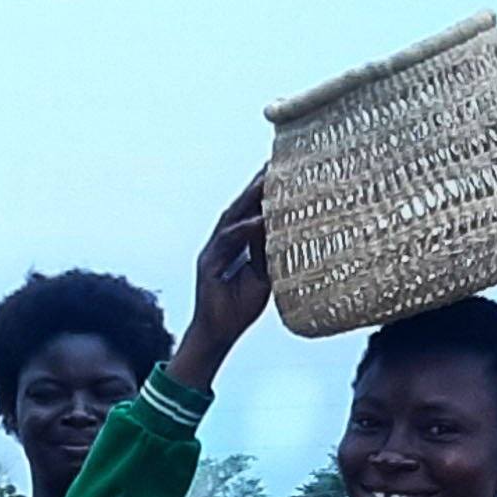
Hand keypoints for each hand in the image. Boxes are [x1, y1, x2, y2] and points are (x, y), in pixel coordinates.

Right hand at [171, 177, 271, 387]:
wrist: (219, 333)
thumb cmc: (239, 308)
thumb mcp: (264, 277)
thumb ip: (271, 255)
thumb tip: (288, 234)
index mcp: (236, 244)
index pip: (251, 212)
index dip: (265, 192)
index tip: (284, 171)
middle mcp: (222, 242)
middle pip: (240, 207)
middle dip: (257, 184)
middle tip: (275, 163)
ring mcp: (213, 251)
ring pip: (232, 217)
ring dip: (249, 198)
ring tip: (268, 181)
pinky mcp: (208, 263)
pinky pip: (228, 241)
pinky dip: (244, 229)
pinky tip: (259, 220)